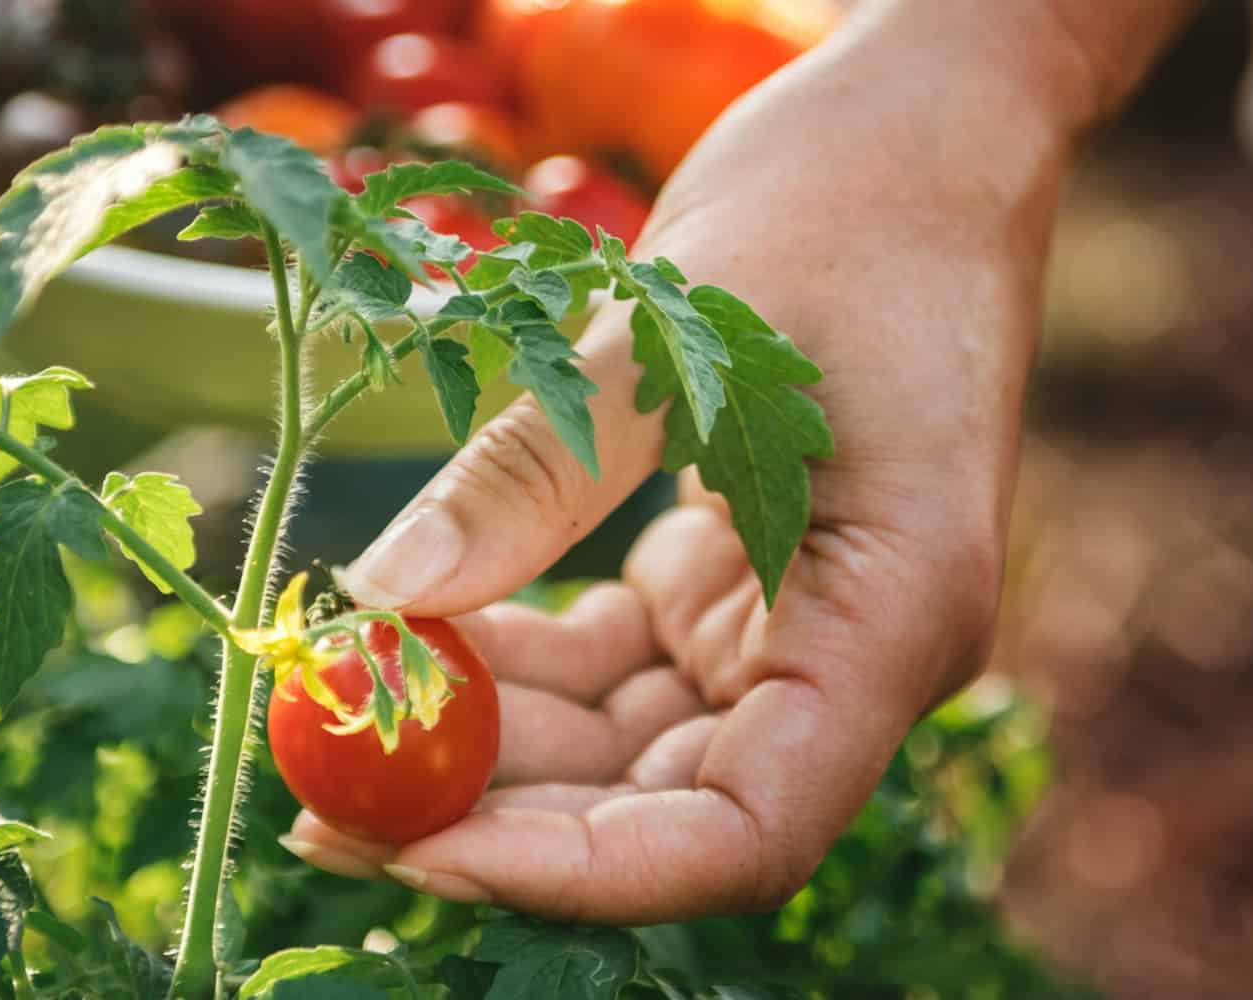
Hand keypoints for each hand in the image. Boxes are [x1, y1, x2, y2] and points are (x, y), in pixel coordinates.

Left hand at [278, 1, 1089, 922]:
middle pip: (674, 802)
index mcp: (896, 615)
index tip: (419, 848)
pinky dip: (527, 660)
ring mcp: (803, 621)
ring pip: (635, 742)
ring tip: (345, 711)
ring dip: (499, 737)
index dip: (584, 870)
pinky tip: (423, 631)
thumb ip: (535, 480)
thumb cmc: (845, 206)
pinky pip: (625, 664)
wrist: (926, 134)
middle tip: (326, 802)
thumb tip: (381, 600)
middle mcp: (860, 651)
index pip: (747, 829)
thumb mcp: (671, 334)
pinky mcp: (748, 579)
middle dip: (505, 814)